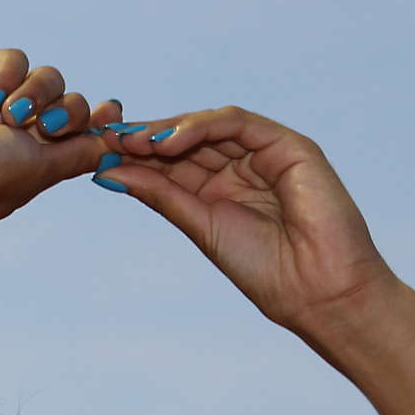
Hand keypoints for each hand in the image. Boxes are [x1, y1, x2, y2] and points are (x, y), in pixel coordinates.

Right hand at [0, 48, 123, 222]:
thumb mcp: (39, 171)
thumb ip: (79, 155)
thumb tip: (113, 147)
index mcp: (33, 164)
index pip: (80, 136)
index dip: (100, 124)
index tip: (113, 114)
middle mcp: (17, 134)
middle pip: (73, 105)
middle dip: (69, 113)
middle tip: (47, 127)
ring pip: (49, 78)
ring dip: (36, 95)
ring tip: (8, 116)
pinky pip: (15, 60)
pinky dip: (8, 77)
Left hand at [93, 108, 400, 330]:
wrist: (318, 292)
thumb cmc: (266, 271)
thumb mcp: (200, 227)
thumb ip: (161, 195)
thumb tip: (107, 172)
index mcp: (221, 191)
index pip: (173, 162)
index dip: (136, 155)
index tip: (96, 154)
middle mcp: (242, 167)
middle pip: (186, 139)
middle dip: (145, 136)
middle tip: (105, 138)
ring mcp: (265, 154)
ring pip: (209, 125)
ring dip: (168, 129)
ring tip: (134, 141)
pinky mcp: (288, 145)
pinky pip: (238, 122)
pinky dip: (202, 125)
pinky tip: (169, 141)